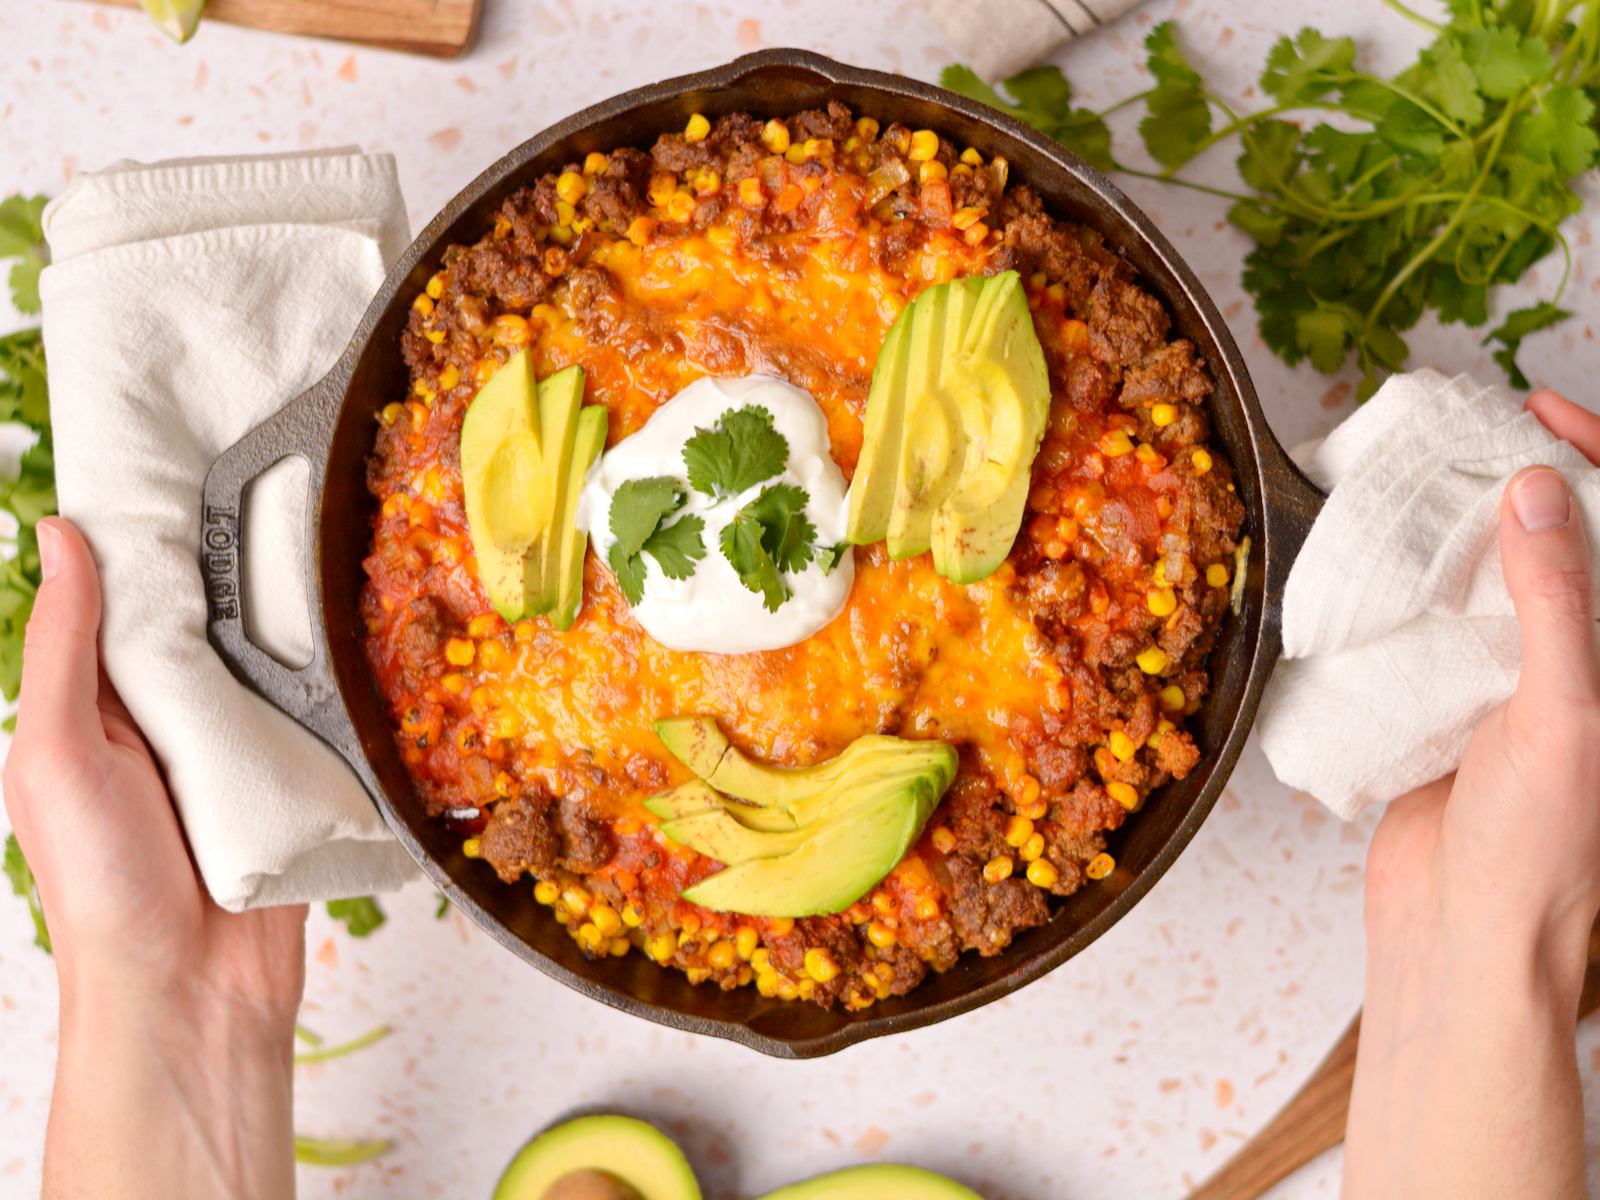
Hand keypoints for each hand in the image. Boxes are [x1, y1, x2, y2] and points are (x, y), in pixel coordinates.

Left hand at [3, 517, 304, 1199]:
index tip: (185, 452)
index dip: (149, 532)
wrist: (194, 992)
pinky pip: (324, 708)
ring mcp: (242, 742)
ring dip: (298, 614)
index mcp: (100, 701)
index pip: (127, 596)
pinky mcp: (303, 772)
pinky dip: (342, 673)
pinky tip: (372, 623)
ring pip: (273, 654)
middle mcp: (171, 712)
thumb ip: (65, 649)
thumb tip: (58, 532)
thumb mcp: (58, 752)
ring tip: (341, 533)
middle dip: (239, 561)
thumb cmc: (103, 881)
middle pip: (210, 616)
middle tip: (287, 474)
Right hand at [1345, 391, 1599, 1199]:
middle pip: (1559, 541)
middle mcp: (1578, 663)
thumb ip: (1558, 601)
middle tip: (1464, 439)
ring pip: (1491, 578)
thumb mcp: (1567, 713)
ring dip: (1456, 534)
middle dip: (1518, 481)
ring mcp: (1514, 683)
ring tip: (1412, 491)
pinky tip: (1378, 572)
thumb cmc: (1544, 854)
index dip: (1595, 459)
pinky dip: (1409, 594)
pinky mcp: (1453, 707)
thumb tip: (1538, 491)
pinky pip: (1433, 629)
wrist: (1463, 940)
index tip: (1541, 411)